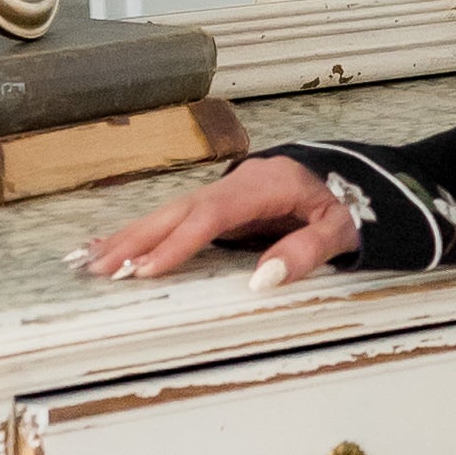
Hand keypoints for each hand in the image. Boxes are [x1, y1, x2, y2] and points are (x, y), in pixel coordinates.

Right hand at [90, 152, 366, 294]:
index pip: (211, 215)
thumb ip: (305, 250)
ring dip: (131, 237)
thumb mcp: (344, 227)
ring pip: (171, 212)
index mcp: (265, 184)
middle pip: (179, 210)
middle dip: (136, 240)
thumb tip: (261, 281)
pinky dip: (146, 232)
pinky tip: (117, 247)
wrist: (366, 173)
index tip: (143, 269)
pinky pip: (179, 218)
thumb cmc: (357, 201)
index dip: (176, 243)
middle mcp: (238, 183)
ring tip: (89, 261)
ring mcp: (228, 191)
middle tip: (97, 269)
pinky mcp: (225, 204)